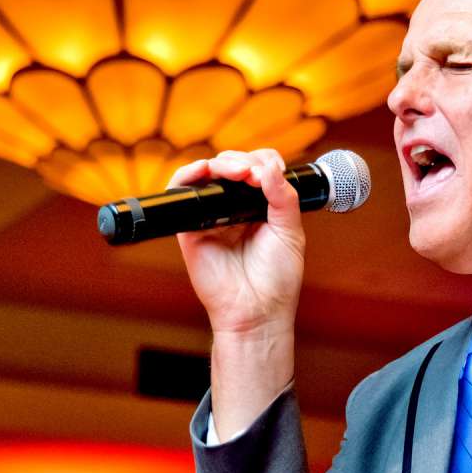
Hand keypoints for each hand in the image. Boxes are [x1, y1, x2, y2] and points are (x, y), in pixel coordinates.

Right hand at [170, 149, 306, 339]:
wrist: (257, 311)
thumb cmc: (276, 280)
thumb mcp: (290, 232)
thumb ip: (284, 197)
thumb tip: (269, 167)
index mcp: (260, 208)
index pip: (258, 168)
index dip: (263, 161)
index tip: (273, 171)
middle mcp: (235, 209)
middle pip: (232, 165)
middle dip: (244, 161)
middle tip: (254, 175)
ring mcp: (212, 216)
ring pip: (208, 173)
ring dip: (222, 163)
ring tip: (238, 172)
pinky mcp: (191, 227)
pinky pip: (181, 192)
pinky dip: (189, 174)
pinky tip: (206, 170)